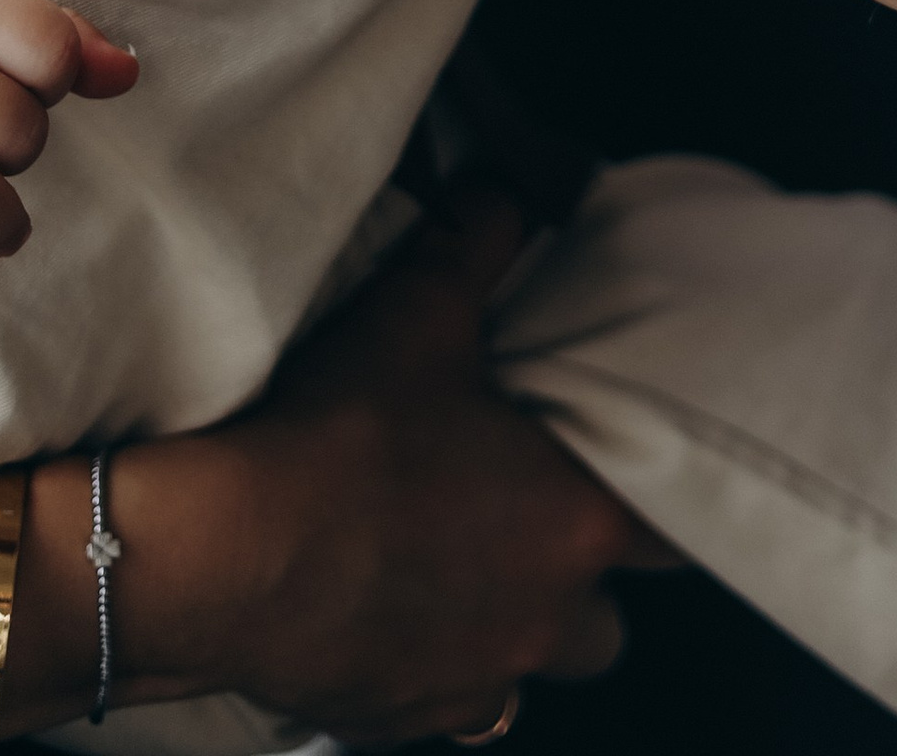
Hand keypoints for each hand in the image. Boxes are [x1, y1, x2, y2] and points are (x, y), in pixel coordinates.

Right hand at [148, 187, 681, 742]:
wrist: (221, 556)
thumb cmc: (337, 441)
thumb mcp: (420, 307)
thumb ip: (482, 239)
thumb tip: (507, 192)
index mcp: (576, 525)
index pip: (675, 529)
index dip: (659, 491)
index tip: (633, 463)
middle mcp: (543, 620)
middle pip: (606, 618)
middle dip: (579, 569)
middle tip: (532, 506)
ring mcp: (472, 683)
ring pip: (528, 666)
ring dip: (508, 621)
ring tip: (459, 559)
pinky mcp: (399, 719)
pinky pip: (446, 700)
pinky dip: (431, 659)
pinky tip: (390, 603)